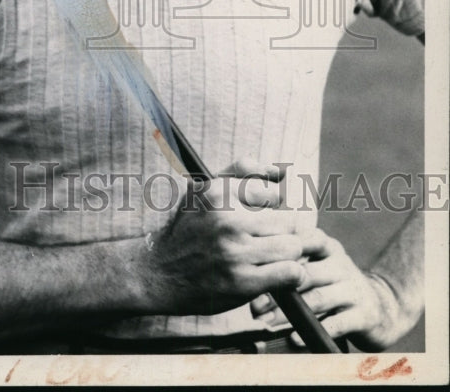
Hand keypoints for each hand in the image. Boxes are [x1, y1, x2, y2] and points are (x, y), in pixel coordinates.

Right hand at [145, 159, 307, 316]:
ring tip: (272, 259)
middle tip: (267, 243)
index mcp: (218, 192)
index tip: (259, 220)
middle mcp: (226, 219)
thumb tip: (279, 171)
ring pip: (292, 247)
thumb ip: (242, 170)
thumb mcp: (204, 188)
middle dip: (282, 233)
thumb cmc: (189, 228)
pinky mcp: (241, 282)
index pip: (273, 195)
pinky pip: (290, 273)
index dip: (270, 210)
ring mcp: (234, 252)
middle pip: (286, 222)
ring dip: (287, 256)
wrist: (160, 272)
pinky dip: (292, 276)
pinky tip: (279, 276)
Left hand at [250, 228, 406, 349]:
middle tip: (254, 306)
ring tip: (268, 324)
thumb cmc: (339, 285)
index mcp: (328, 248)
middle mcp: (341, 265)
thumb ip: (295, 262)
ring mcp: (353, 289)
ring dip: (290, 314)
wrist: (384, 308)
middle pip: (305, 274)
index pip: (302, 241)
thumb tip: (253, 266)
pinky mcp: (363, 315)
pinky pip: (335, 323)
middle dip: (277, 290)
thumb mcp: (323, 265)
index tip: (253, 268)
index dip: (278, 254)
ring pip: (317, 299)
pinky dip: (314, 331)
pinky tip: (295, 339)